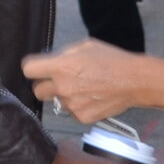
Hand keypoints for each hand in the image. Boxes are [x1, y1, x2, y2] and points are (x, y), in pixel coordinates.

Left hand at [23, 39, 146, 124]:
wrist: (135, 81)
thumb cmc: (112, 59)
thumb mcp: (85, 46)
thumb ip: (64, 54)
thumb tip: (51, 61)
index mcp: (61, 67)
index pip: (28, 70)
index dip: (33, 68)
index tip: (38, 68)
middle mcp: (63, 88)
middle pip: (37, 91)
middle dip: (44, 85)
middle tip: (58, 80)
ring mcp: (72, 105)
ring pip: (57, 102)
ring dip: (64, 96)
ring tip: (84, 87)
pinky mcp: (82, 117)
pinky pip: (71, 111)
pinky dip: (78, 106)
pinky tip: (92, 97)